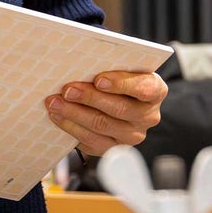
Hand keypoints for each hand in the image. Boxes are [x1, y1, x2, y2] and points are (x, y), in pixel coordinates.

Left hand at [45, 70, 167, 157]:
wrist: (117, 98)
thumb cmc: (118, 76)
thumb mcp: (122, 67)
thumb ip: (111, 64)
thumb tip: (82, 64)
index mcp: (155, 90)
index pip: (144, 88)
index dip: (121, 84)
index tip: (99, 79)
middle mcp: (148, 116)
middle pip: (119, 108)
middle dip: (89, 98)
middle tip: (67, 90)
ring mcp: (132, 135)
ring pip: (102, 125)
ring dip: (74, 113)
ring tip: (55, 102)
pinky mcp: (114, 148)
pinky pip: (92, 141)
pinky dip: (71, 127)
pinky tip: (58, 116)